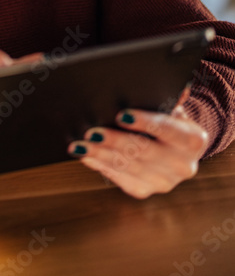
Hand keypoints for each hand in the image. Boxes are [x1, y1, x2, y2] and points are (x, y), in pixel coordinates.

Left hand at [67, 87, 209, 197]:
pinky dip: (101, 166)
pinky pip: (120, 179)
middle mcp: (183, 166)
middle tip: (92, 132)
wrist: (175, 147)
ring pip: (129, 168)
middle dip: (116, 141)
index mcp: (193, 140)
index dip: (145, 122)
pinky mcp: (145, 190)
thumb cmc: (167, 118)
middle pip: (145, 152)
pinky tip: (87, 156)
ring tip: (81, 145)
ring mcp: (165, 182)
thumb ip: (165, 95)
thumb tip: (148, 84)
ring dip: (102, 156)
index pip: (168, 129)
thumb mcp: (171, 104)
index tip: (121, 115)